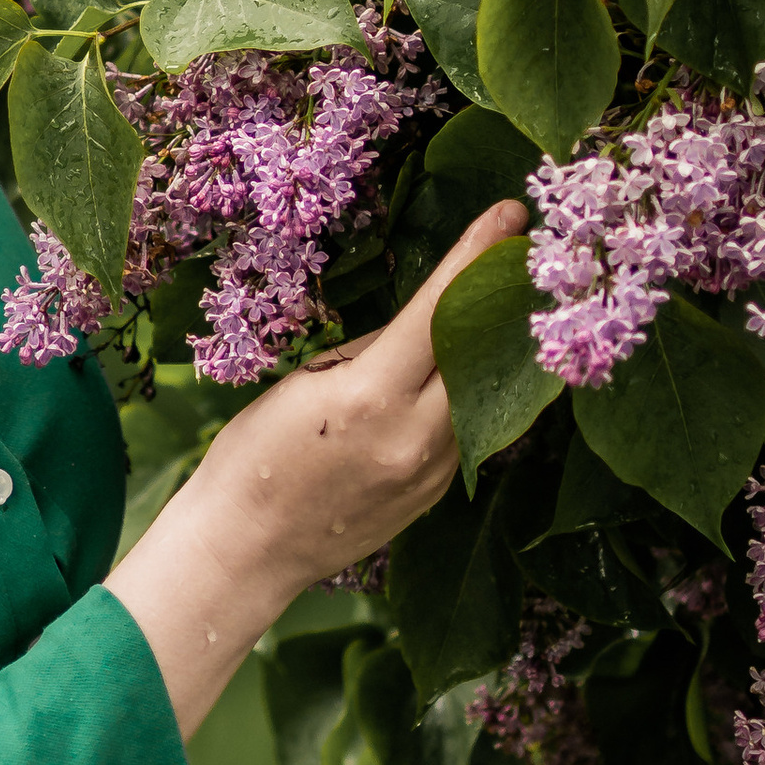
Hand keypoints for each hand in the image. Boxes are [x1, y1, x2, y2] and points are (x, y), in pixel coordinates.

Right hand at [185, 199, 525, 598]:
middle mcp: (416, 438)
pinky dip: (465, 393)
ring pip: (480, 394)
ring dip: (486, 348)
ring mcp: (432, 473)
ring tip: (491, 304)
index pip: (439, 312)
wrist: (247, 550)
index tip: (511, 214)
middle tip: (517, 254)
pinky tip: (456, 371)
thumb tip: (419, 328)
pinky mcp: (435, 495)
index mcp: (372, 398)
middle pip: (481, 352)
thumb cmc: (253, 455)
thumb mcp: (304, 382)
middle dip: (499, 300)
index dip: (476, 256)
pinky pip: (465, 430)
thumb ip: (371, 352)